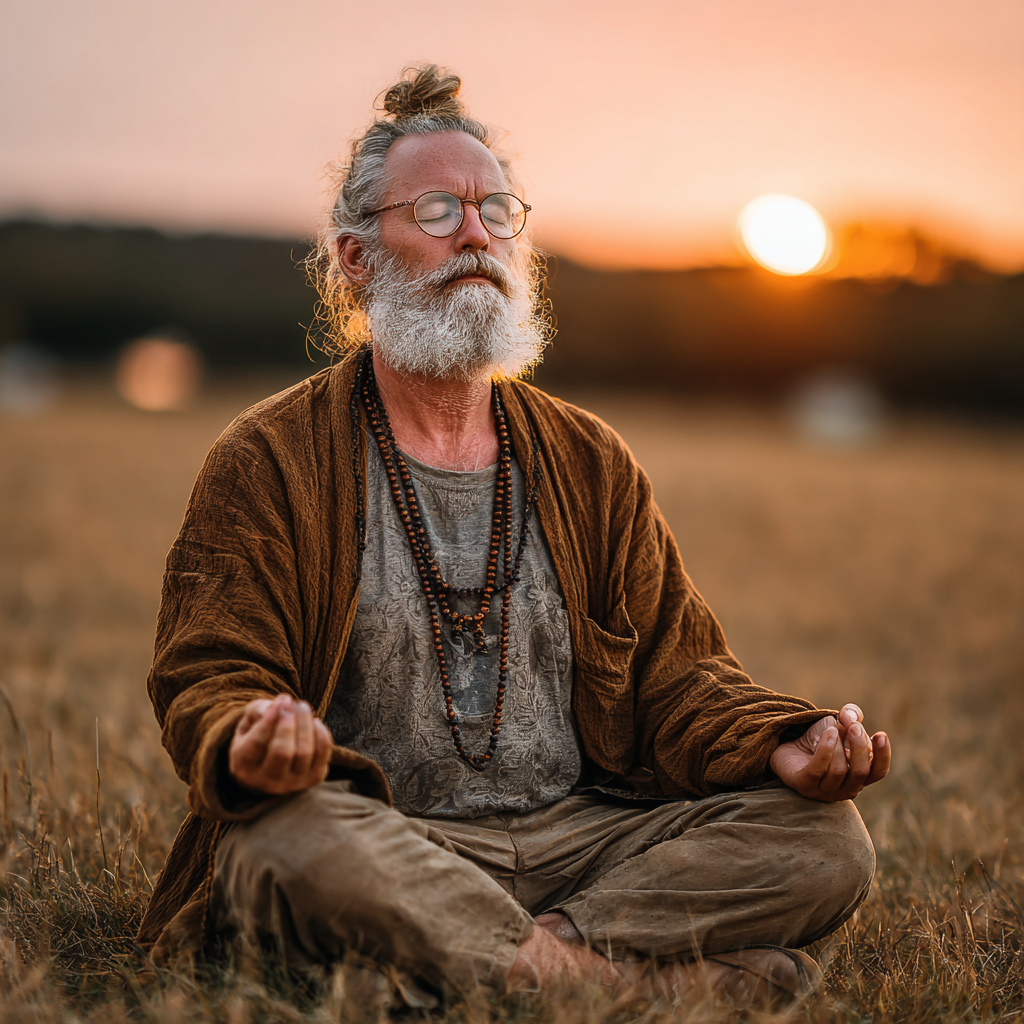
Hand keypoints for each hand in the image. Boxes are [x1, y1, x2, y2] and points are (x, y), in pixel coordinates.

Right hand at [228, 693, 332, 795]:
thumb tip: (281, 703)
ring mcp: (291, 784)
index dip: (271, 719)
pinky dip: (321, 734)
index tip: (281, 701)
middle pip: (282, 752)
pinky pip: (323, 754)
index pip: (257, 743)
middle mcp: (266, 781)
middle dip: (289, 723)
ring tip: (302, 706)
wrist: (269, 767)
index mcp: (243, 766)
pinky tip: (314, 722)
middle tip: (292, 703)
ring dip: (305, 724)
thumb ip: (258, 710)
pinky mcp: (313, 779)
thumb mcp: (248, 723)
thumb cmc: (256, 738)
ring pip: (304, 752)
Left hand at [770, 703, 889, 801]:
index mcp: (859, 775)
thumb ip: (851, 716)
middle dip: (859, 745)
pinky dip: (825, 749)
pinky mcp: (804, 786)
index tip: (880, 734)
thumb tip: (851, 717)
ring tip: (831, 729)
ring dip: (837, 744)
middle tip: (853, 726)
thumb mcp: (837, 724)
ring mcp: (825, 791)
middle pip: (861, 771)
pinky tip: (827, 734)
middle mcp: (845, 788)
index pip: (878, 772)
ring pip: (839, 770)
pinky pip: (818, 769)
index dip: (883, 755)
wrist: (786, 746)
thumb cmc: (817, 739)